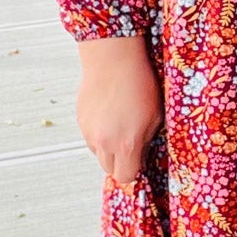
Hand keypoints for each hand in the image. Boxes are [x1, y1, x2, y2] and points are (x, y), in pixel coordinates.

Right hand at [75, 35, 162, 187]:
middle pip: (109, 169)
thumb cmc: (138, 81)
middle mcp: (104, 142)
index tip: (139, 162)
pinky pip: (90, 136)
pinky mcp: (80, 119)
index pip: (126, 177)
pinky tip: (110, 115)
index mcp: (126, 144)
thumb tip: (143, 153)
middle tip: (131, 145)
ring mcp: (89, 131)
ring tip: (120, 125)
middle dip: (120, 162)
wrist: (113, 58)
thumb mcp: (155, 115)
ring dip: (108, 147)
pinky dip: (99, 132)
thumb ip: (147, 140)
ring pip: (98, 153)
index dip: (134, 171)